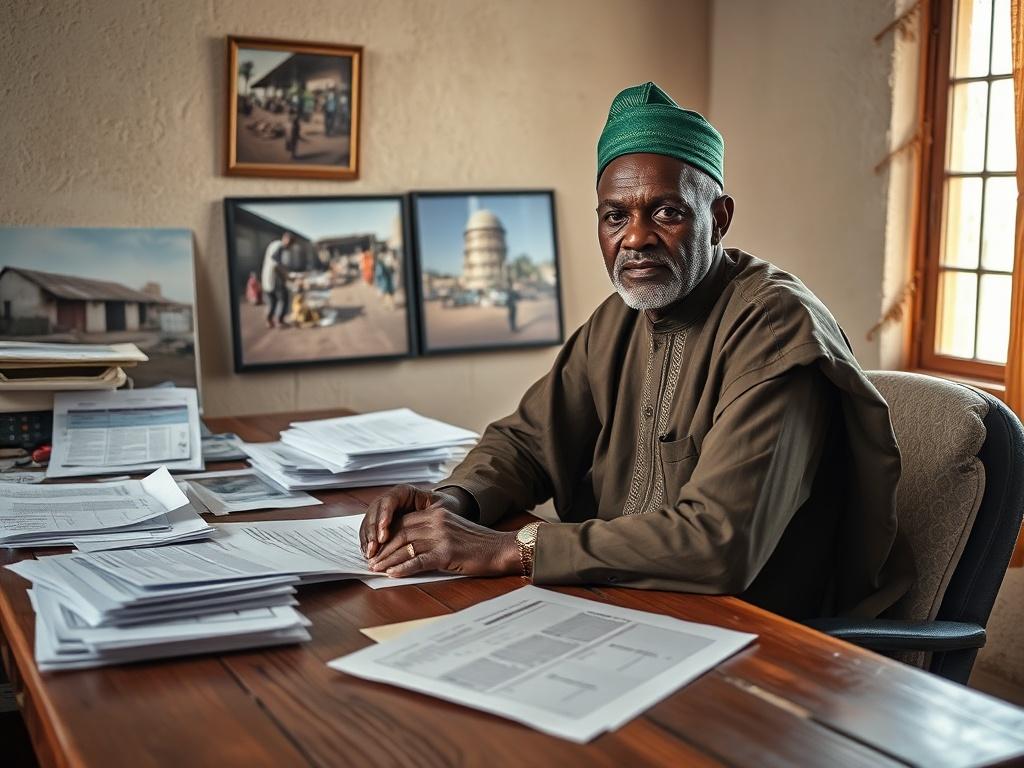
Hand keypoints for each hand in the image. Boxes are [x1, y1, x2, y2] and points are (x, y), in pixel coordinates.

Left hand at [367, 506, 519, 577]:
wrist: (501, 548)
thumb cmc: (478, 544)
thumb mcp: (452, 530)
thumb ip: (432, 532)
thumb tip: (407, 547)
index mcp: (437, 512)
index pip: (403, 522)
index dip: (387, 536)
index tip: (376, 548)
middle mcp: (437, 521)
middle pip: (400, 534)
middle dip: (383, 549)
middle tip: (371, 561)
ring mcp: (441, 536)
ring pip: (406, 547)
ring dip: (388, 559)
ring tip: (376, 569)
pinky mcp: (446, 553)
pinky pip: (418, 561)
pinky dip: (402, 568)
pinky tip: (392, 574)